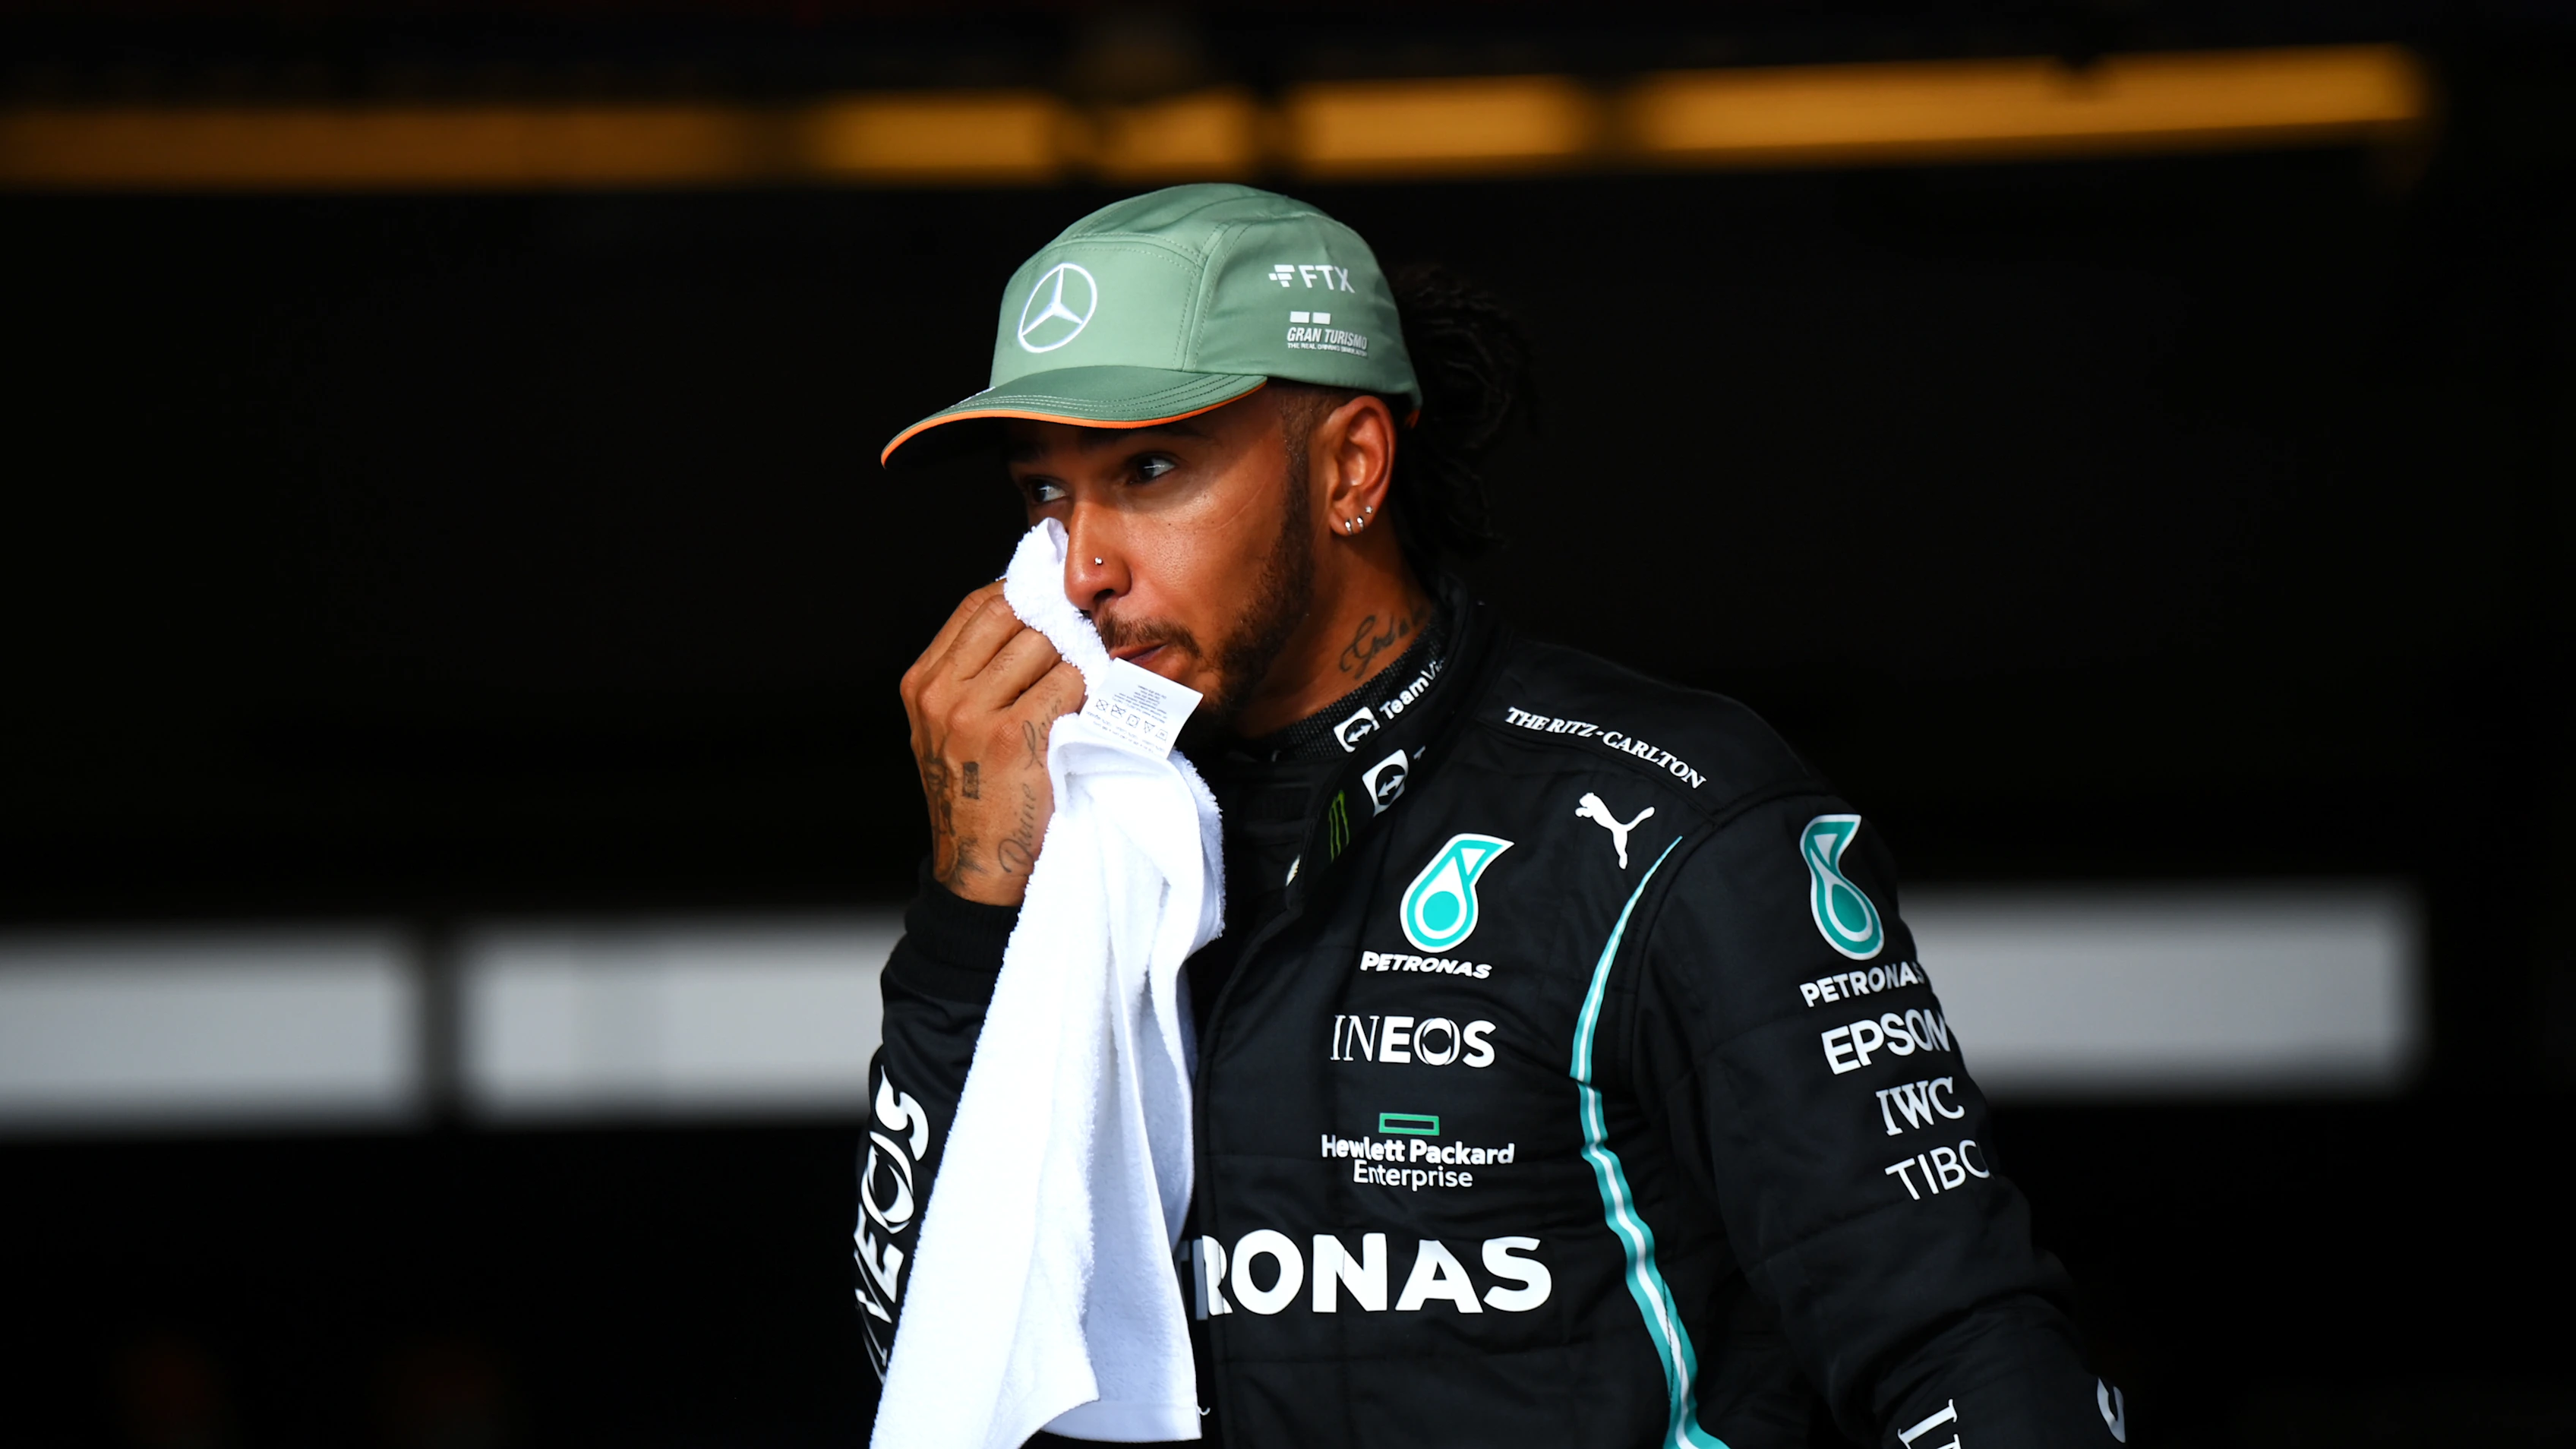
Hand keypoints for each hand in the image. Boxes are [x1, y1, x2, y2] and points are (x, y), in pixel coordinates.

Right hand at [901, 582, 1084, 905]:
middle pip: (1013, 616)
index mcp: (922, 683)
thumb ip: (972, 673)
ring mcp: (972, 715)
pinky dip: (1086, 689)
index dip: (1025, 599)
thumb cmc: (978, 793)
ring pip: (1043, 644)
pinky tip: (1088, 709)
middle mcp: (940, 694)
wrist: (979, 865)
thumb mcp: (949, 727)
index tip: (1054, 610)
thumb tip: (1028, 614)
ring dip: (1072, 658)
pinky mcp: (1013, 738)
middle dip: (1052, 626)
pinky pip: (1067, 682)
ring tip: (1082, 684)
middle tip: (1078, 645)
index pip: (980, 605)